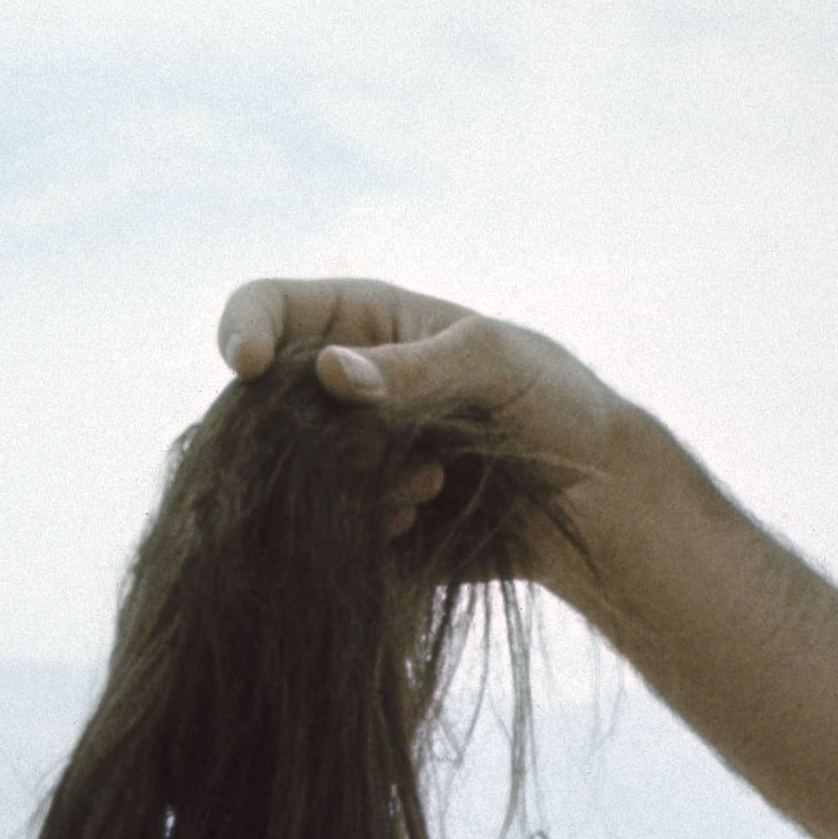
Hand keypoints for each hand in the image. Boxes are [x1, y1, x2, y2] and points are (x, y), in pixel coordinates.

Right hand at [213, 275, 637, 588]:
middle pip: (262, 402)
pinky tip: (424, 515)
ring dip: (352, 481)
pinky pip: (323, 530)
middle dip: (307, 430)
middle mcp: (337, 390)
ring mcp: (343, 458)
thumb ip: (419, 366)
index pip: (267, 307)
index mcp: (359, 323)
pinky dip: (365, 525)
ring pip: (287, 473)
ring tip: (432, 480)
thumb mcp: (497, 364)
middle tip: (388, 446)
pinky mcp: (359, 521)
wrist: (595, 503)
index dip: (242, 328)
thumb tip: (329, 372)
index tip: (247, 367)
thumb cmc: (556, 404)